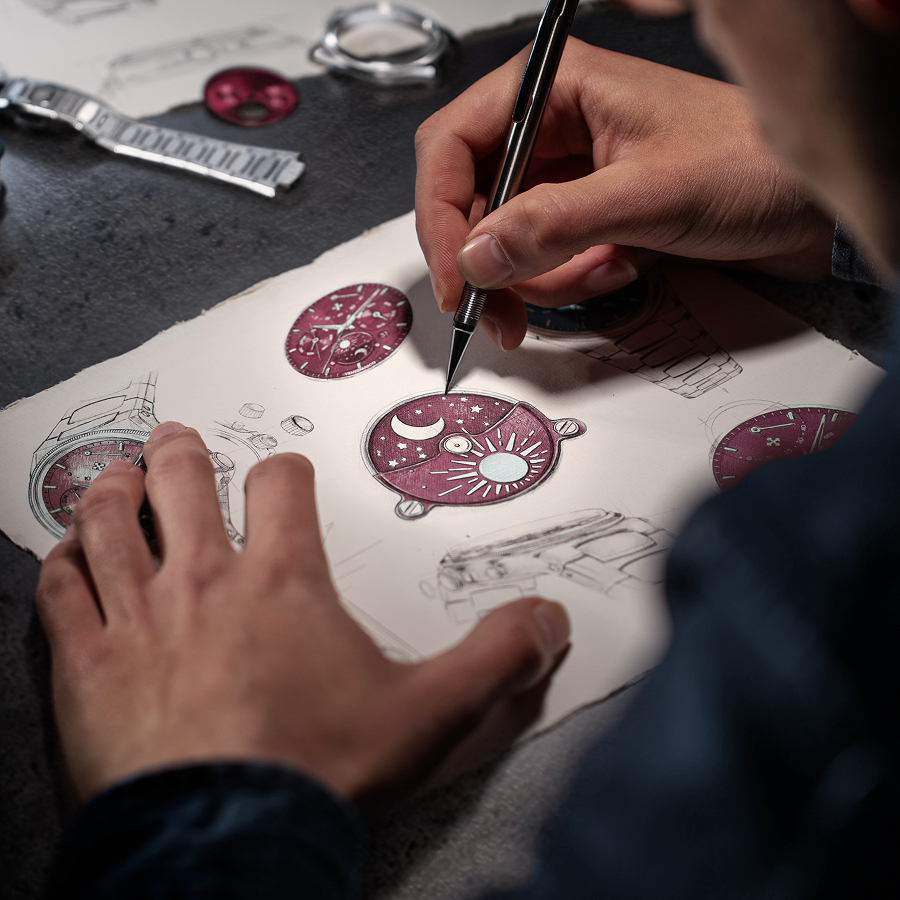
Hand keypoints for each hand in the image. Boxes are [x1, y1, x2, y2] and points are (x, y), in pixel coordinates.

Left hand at [36, 423, 569, 805]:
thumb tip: (548, 622)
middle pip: (186, 483)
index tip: (284, 475)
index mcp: (284, 579)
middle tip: (177, 439)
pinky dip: (63, 564)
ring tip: (119, 475)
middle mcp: (205, 580)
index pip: (282, 486)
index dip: (285, 471)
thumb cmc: (317, 770)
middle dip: (183, 455)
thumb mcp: (431, 714)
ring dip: (115, 492)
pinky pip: (61, 592)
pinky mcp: (88, 665)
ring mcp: (139, 617)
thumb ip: (497, 658)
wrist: (227, 840)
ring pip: (113, 522)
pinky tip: (68, 556)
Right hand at [415, 38, 834, 349]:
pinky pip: (545, 263)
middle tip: (502, 312)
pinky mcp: (587, 218)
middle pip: (471, 204)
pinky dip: (574, 281)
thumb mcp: (648, 195)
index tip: (455, 278)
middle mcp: (555, 131)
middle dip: (490, 264)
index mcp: (558, 89)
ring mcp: (570, 178)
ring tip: (606, 268)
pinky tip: (622, 267)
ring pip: (506, 243)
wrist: (811, 208)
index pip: (453, 146)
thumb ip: (553, 224)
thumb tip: (476, 255)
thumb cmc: (754, 166)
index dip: (440, 217)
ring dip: (545, 277)